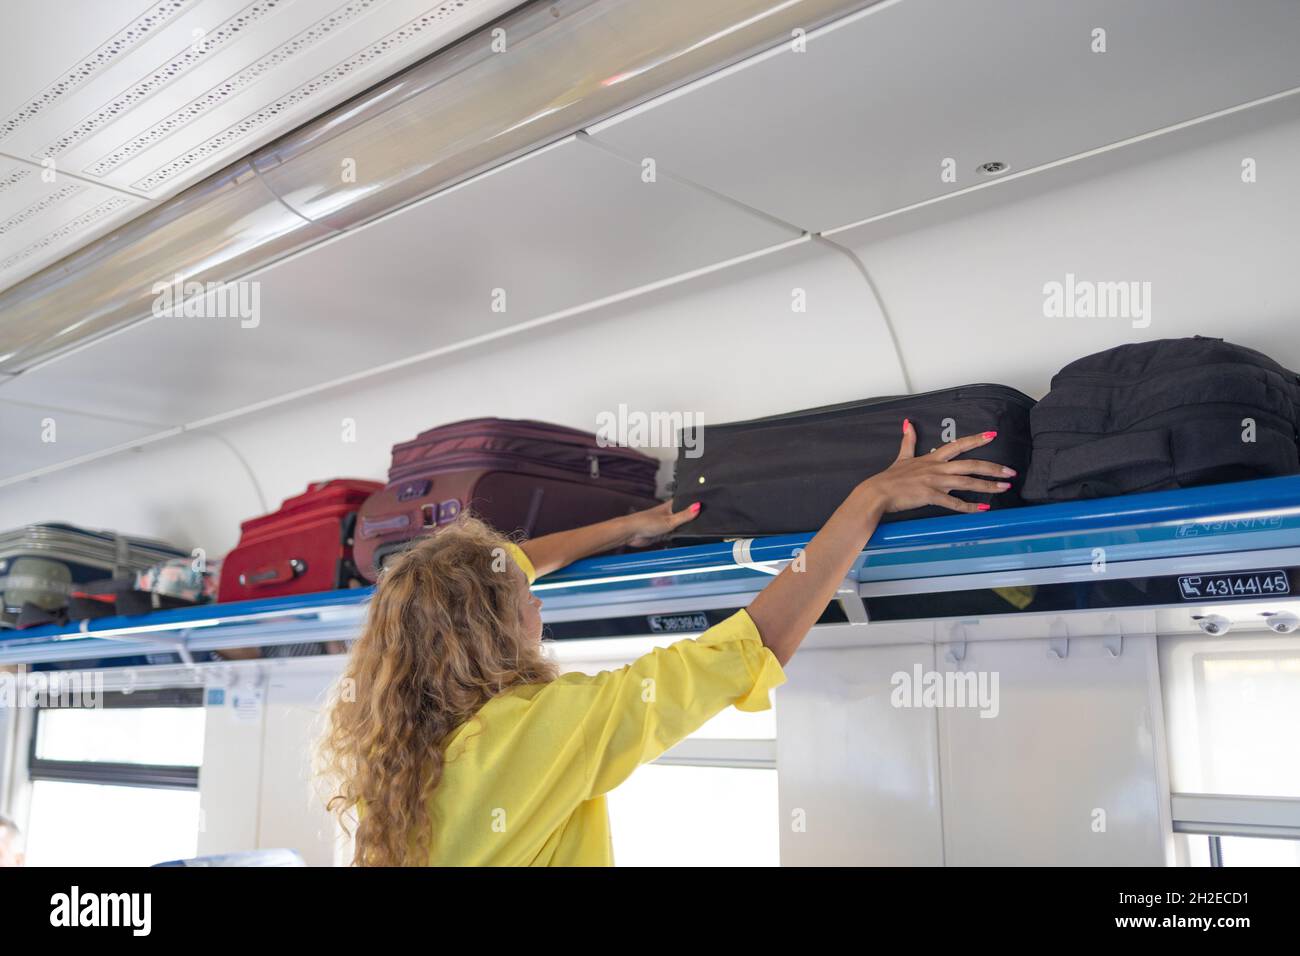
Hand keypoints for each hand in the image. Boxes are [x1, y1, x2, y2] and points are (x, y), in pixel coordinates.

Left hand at [623, 500, 700, 546]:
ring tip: (692, 531)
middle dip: (690, 519)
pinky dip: (677, 537)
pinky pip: (673, 536)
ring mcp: (665, 524)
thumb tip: (698, 506)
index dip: (694, 503)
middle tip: (701, 521)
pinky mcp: (662, 534)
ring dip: (683, 529)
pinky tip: (682, 539)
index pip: (685, 502)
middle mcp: (668, 514)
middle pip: (683, 515)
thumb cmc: (645, 522)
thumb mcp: (670, 520)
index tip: (704, 504)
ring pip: (679, 527)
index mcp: (670, 506)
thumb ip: (685, 515)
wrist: (631, 533)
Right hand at [858, 421, 1014, 513]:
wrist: (878, 492)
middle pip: (970, 465)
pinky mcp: (930, 496)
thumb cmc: (890, 477)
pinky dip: (970, 507)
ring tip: (1004, 487)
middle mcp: (937, 468)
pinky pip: (954, 502)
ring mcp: (935, 482)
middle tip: (1010, 471)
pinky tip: (983, 509)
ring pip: (967, 482)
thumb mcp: (901, 456)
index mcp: (932, 458)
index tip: (993, 435)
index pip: (958, 445)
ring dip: (988, 485)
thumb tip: (907, 422)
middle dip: (993, 467)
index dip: (976, 440)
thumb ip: (908, 440)